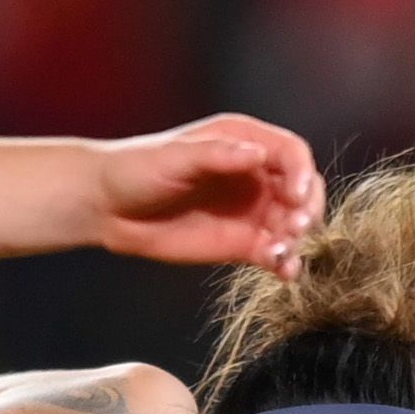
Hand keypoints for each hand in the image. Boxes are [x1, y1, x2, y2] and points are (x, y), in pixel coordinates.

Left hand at [88, 116, 323, 268]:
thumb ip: (217, 155)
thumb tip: (257, 155)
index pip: (291, 153)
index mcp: (244, 141)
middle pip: (303, 189)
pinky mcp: (243, 243)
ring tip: (282, 253)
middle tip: (295, 227)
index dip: (301, 173)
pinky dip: (285, 262)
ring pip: (293, 223)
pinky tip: (285, 272)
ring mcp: (252, 210)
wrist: (108, 207)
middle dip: (307, 208)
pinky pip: (275, 252)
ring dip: (298, 239)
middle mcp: (255, 174)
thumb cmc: (136, 169)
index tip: (295, 195)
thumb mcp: (175, 156)